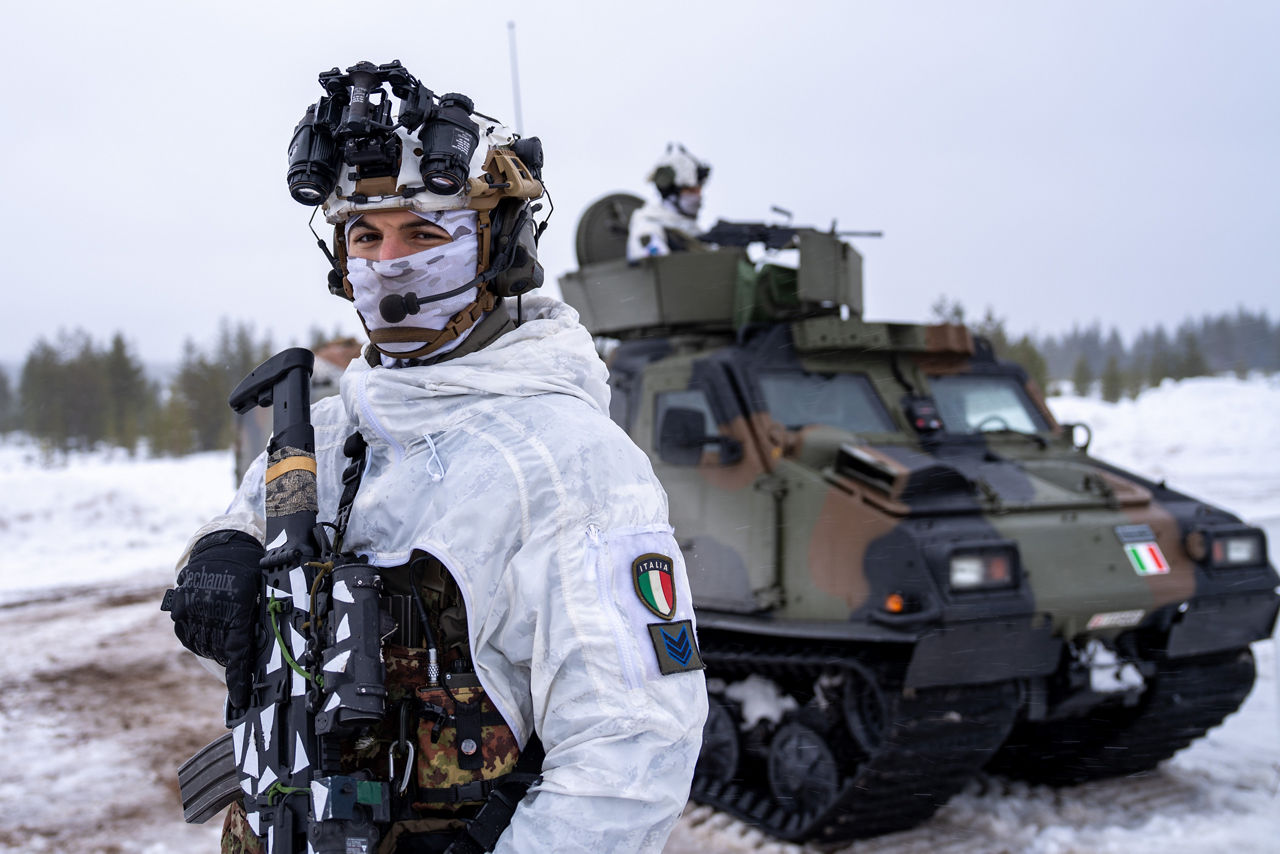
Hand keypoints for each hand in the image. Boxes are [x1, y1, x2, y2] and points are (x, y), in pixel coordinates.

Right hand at [170, 529, 262, 710]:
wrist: (222, 545)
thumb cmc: (252, 570)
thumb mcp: (264, 591)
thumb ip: (262, 620)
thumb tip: (270, 655)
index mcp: (238, 604)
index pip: (237, 650)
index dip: (238, 678)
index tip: (239, 699)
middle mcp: (211, 606)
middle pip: (220, 651)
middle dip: (231, 661)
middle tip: (240, 664)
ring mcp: (192, 606)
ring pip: (202, 645)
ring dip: (215, 651)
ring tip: (227, 644)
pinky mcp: (180, 606)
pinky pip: (187, 635)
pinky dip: (199, 640)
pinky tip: (210, 635)